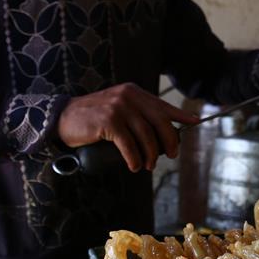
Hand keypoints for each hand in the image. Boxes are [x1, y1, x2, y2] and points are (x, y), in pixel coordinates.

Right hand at [57, 83, 198, 171]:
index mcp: (135, 93)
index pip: (163, 105)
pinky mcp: (109, 121)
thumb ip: (137, 114)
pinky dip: (134, 158)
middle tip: (169, 156)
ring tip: (147, 165)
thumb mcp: (118, 109)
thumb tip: (162, 132)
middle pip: (160, 122)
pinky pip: (129, 144)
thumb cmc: (92, 118)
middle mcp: (129, 96)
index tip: (195, 122)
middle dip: (168, 142)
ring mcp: (119, 107)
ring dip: (150, 155)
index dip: (180, 115)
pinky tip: (135, 165)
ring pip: (146, 136)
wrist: (62, 117)